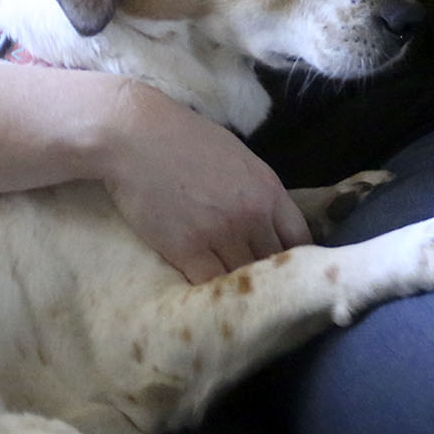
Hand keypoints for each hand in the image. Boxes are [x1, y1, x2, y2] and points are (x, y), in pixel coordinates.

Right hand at [92, 82, 312, 280]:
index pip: (299, 239)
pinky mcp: (186, 250)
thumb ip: (257, 191)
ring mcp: (220, 234)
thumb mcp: (237, 158)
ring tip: (231, 297)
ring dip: (237, 288)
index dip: (295, 258)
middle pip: (273, 263)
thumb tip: (267, 220)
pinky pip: (210, 284)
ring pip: (242, 278)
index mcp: (268, 190)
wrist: (134, 136)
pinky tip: (206, 296)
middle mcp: (251, 216)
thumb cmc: (183, 138)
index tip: (285, 267)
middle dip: (267, 277)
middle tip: (257, 287)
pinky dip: (210, 293)